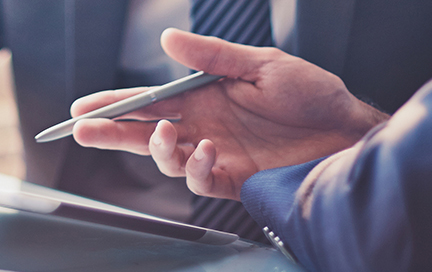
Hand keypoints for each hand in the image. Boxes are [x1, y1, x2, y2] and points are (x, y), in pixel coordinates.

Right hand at [71, 28, 386, 199]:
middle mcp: (203, 126)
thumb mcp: (261, 64)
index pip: (148, 101)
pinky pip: (201, 180)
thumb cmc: (311, 94)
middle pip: (144, 133)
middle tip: (83, 132)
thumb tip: (168, 40)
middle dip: (111, 133)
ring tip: (164, 134)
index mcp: (203, 97)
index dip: (114, 105)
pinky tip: (205, 151)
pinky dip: (196, 168)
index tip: (83, 109)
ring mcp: (217, 154)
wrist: (348, 131)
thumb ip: (211, 57)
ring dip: (156, 149)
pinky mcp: (235, 179)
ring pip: (166, 159)